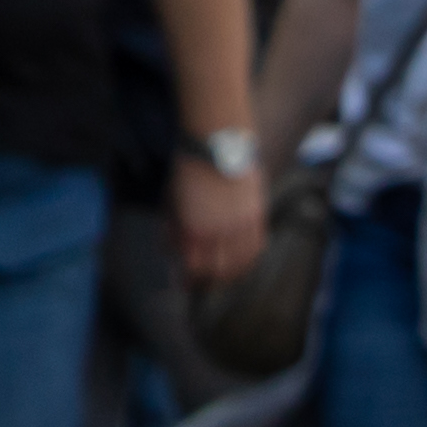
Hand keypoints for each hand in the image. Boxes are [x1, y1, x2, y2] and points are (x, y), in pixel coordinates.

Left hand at [168, 152, 264, 287]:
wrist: (218, 143)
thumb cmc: (188, 169)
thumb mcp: (170, 200)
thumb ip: (171, 228)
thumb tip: (169, 252)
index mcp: (194, 228)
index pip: (193, 267)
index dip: (187, 279)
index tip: (182, 283)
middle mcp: (219, 232)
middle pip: (218, 271)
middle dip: (208, 282)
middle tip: (202, 283)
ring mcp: (241, 225)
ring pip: (240, 264)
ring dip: (230, 275)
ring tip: (223, 277)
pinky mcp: (257, 217)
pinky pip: (255, 249)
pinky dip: (248, 260)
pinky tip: (242, 262)